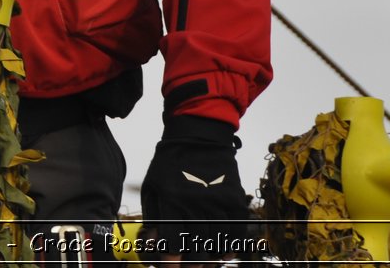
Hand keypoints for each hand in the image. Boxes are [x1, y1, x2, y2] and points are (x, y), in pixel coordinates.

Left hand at [139, 116, 252, 265]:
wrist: (198, 134)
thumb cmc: (170, 161)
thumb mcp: (153, 186)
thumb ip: (153, 215)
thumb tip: (153, 242)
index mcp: (172, 199)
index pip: (172, 240)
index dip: (170, 260)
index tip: (170, 267)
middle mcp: (196, 203)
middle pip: (196, 246)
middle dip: (191, 264)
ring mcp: (217, 201)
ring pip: (217, 242)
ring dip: (210, 260)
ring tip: (204, 265)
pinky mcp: (234, 199)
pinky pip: (236, 231)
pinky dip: (231, 247)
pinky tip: (224, 255)